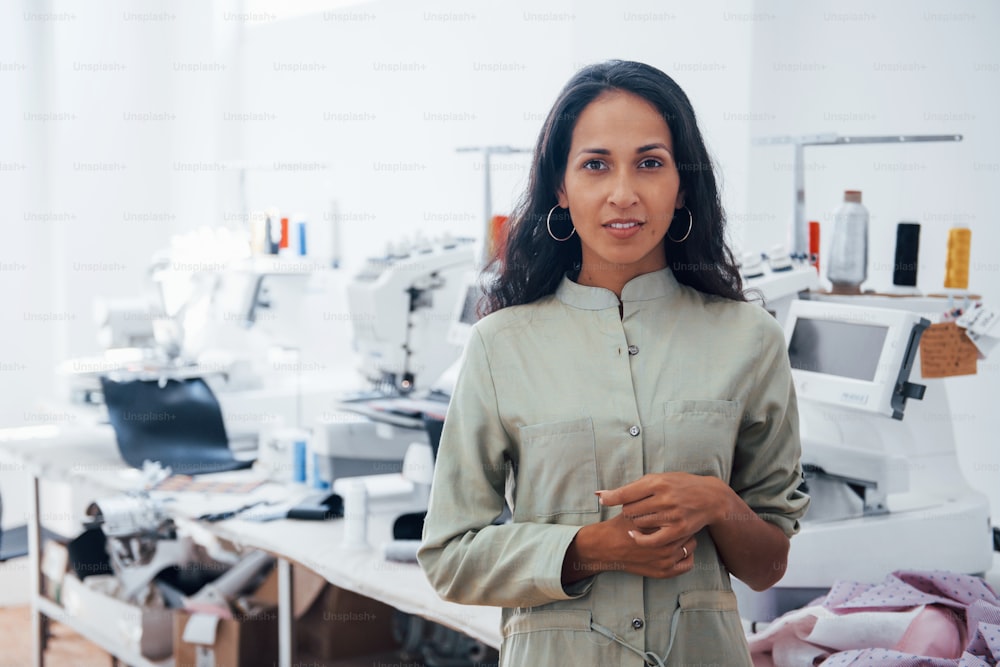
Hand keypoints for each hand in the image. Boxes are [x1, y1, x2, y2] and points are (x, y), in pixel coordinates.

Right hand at [564, 512, 696, 581]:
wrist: (604, 547)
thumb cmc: (619, 526)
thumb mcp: (633, 507)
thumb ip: (647, 499)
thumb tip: (668, 487)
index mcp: (658, 525)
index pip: (681, 515)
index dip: (679, 510)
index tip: (678, 507)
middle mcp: (664, 544)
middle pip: (688, 530)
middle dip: (683, 523)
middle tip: (678, 519)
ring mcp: (665, 560)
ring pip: (690, 546)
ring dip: (685, 539)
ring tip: (677, 532)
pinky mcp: (665, 571)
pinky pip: (687, 564)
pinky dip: (686, 556)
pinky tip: (680, 548)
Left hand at [597, 473, 724, 549]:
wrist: (710, 497)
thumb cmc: (680, 485)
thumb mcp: (659, 479)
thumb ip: (634, 487)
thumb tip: (602, 495)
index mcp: (657, 482)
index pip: (625, 493)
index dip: (609, 498)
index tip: (601, 499)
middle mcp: (664, 498)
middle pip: (630, 510)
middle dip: (628, 509)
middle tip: (634, 507)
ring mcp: (671, 515)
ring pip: (638, 523)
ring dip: (636, 521)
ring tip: (644, 516)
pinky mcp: (678, 530)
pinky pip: (650, 540)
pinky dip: (639, 538)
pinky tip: (635, 534)